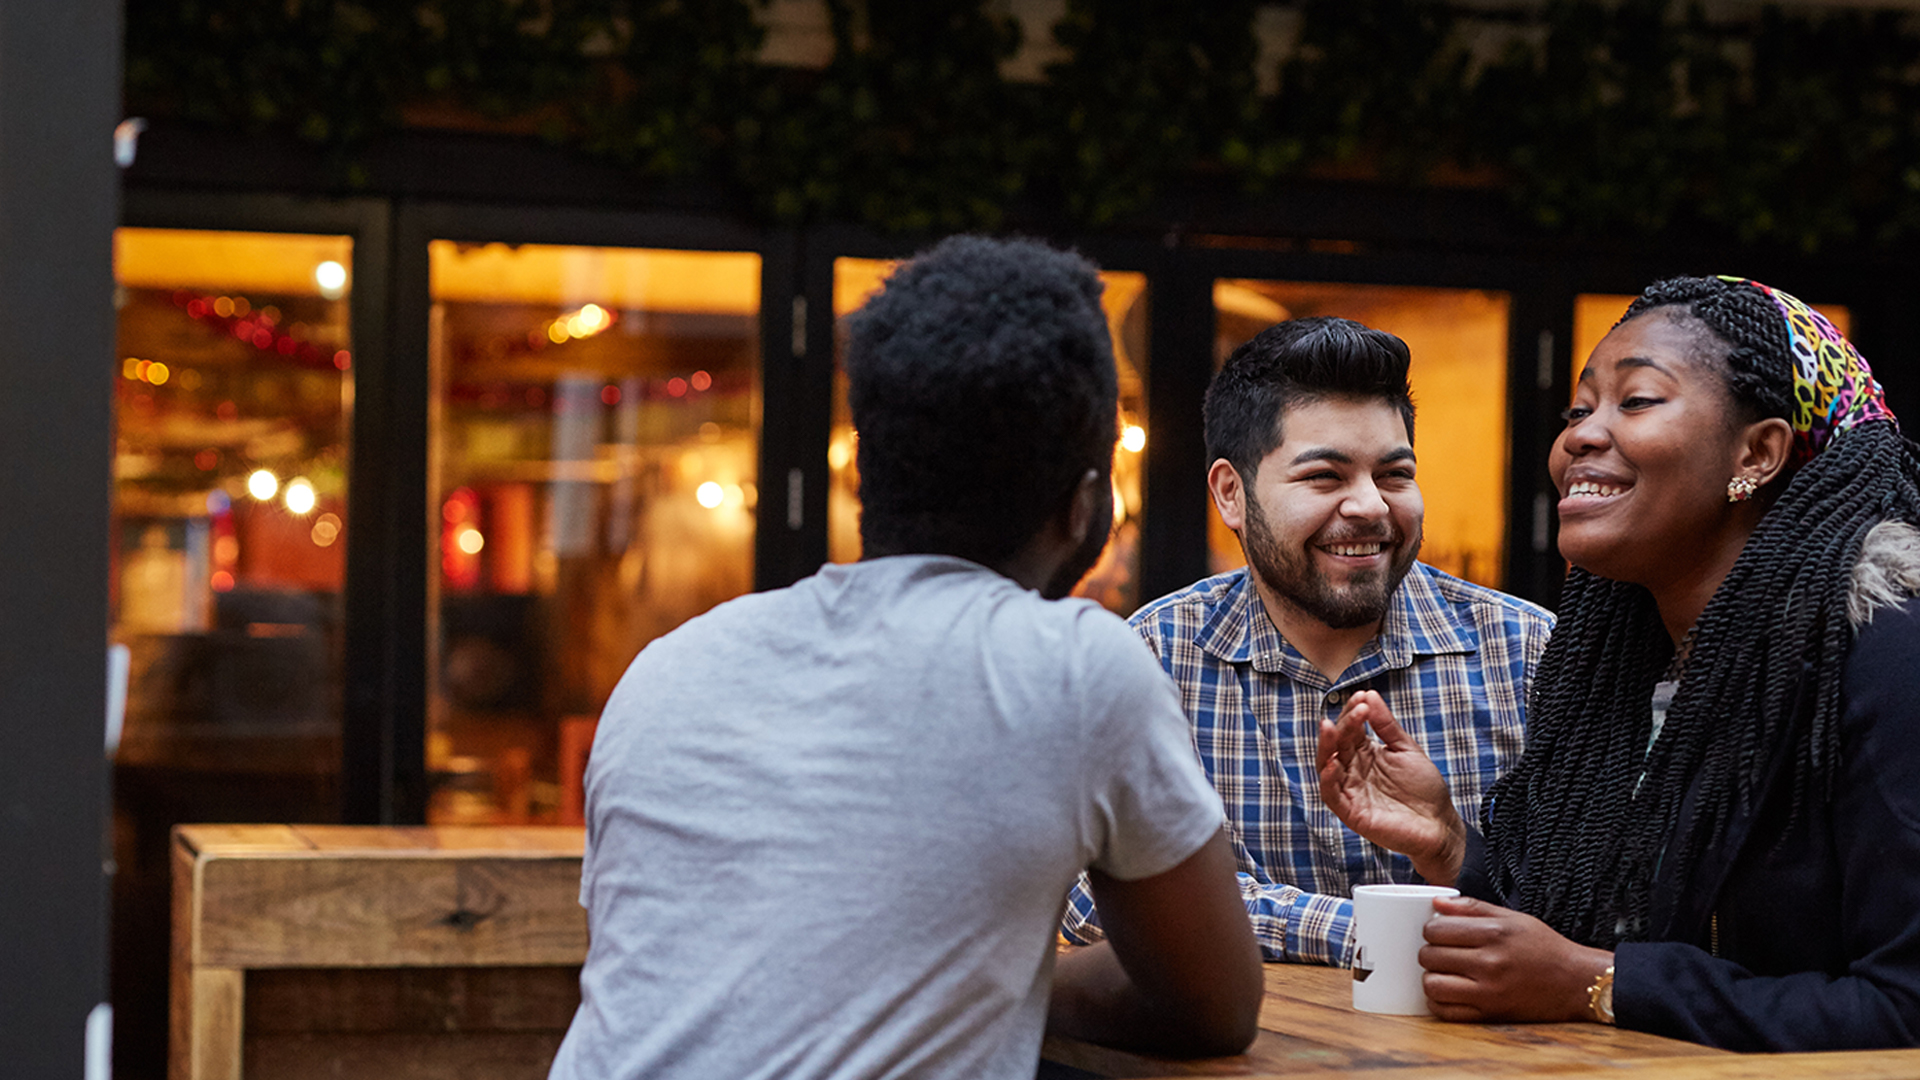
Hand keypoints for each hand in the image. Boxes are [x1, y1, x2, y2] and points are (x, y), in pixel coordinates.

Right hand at [1316, 690, 1464, 884]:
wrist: (1440, 824)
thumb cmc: (1424, 789)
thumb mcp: (1406, 749)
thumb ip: (1386, 725)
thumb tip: (1369, 694)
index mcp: (1365, 754)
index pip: (1350, 730)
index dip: (1352, 713)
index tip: (1361, 697)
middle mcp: (1354, 771)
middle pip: (1337, 745)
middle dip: (1342, 725)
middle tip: (1355, 710)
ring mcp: (1351, 791)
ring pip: (1327, 766)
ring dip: (1327, 746)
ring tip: (1330, 727)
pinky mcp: (1351, 812)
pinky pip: (1331, 795)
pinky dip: (1328, 780)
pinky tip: (1333, 764)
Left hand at [1419, 896, 1613, 1022]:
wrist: (1576, 983)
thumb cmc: (1544, 948)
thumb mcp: (1513, 918)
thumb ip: (1472, 908)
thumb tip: (1437, 902)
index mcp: (1494, 934)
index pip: (1436, 929)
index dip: (1431, 929)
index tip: (1440, 933)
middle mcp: (1490, 963)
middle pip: (1430, 956)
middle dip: (1429, 951)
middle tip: (1441, 952)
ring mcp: (1489, 992)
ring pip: (1432, 985)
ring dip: (1431, 977)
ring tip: (1444, 972)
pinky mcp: (1490, 1015)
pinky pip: (1446, 1012)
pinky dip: (1439, 1002)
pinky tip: (1449, 992)